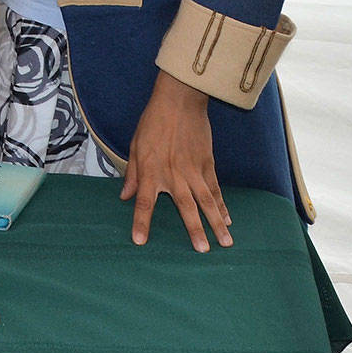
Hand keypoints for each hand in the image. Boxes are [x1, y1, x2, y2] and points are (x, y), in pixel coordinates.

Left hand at [121, 70, 231, 251]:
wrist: (179, 101)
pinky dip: (222, 204)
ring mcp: (193, 170)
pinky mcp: (207, 164)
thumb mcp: (135, 145)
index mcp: (151, 170)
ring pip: (207, 201)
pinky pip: (215, 189)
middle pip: (185, 207)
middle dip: (194, 230)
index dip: (141, 222)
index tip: (140, 241)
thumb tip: (123, 196)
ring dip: (216, 222)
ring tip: (226, 242)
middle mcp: (173, 174)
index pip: (143, 202)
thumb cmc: (153, 121)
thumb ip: (132, 173)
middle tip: (203, 251)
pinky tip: (227, 219)